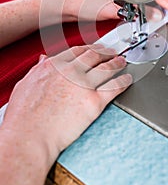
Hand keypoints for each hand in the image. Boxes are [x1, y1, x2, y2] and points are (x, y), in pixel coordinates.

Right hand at [0, 45, 130, 184]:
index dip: (90, 48)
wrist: (30, 136)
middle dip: (106, 53)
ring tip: (122, 62)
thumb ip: (39, 69)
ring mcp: (84, 84)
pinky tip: (127, 80)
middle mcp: (71, 71)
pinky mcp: (94, 101)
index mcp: (55, 65)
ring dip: (117, 63)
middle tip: (112, 53)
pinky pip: (115, 87)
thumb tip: (43, 60)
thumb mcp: (27, 83)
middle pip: (95, 56)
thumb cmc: (24, 116)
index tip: (94, 49)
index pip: (78, 51)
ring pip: (107, 68)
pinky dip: (123, 81)